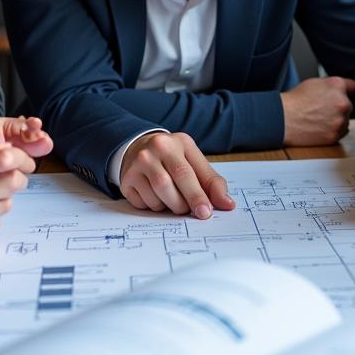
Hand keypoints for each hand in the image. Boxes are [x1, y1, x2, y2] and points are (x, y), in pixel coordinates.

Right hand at [120, 132, 236, 218]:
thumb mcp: (194, 161)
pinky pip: (143, 204)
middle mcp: (154, 150)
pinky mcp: (126, 179)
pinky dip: (154, 207)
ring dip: (169, 207)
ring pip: (155, 197)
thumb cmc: (172, 157)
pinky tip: (157, 196)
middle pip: (167, 185)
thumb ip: (212, 182)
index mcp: (178, 143)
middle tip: (190, 211)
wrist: (140, 147)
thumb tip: (228, 204)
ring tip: (174, 200)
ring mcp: (137, 164)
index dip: (197, 195)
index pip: (187, 172)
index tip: (206, 212)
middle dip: (183, 204)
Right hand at [281, 76, 354, 145]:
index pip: (354, 87)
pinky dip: (333, 130)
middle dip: (339, 106)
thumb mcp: (314, 83)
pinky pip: (341, 132)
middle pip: (349, 105)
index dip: (349, 91)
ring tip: (319, 118)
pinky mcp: (335, 135)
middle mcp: (342, 102)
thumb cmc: (296, 101)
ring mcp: (339, 120)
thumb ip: (332, 85)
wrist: (283, 119)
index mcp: (337, 86)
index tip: (350, 94)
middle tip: (323, 108)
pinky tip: (320, 126)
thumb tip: (345, 88)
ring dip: (337, 119)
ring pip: (346, 119)